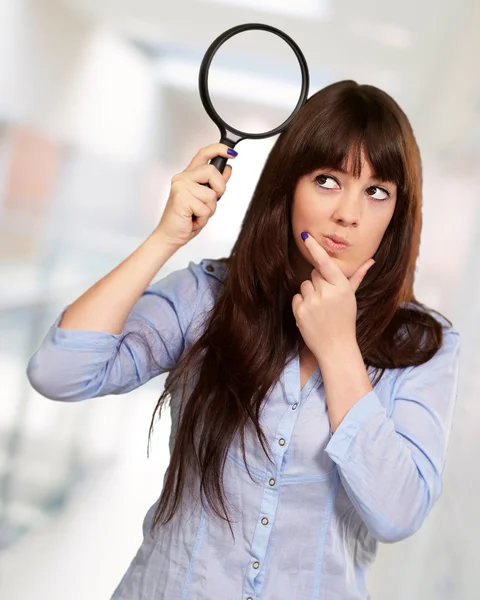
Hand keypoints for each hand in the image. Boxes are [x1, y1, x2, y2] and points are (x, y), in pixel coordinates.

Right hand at [154, 143, 235, 248]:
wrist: (171, 235)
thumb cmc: (185, 219)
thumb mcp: (205, 200)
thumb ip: (216, 184)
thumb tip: (228, 169)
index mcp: (188, 176)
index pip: (203, 154)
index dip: (218, 149)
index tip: (231, 152)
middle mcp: (183, 178)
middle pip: (212, 171)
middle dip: (219, 189)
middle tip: (210, 203)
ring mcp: (180, 187)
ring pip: (211, 193)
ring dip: (209, 209)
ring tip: (197, 214)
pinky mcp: (181, 198)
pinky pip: (205, 208)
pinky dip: (203, 218)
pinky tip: (193, 219)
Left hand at [291, 232, 374, 361]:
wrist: (336, 347)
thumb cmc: (345, 320)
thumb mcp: (352, 297)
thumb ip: (358, 277)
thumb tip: (370, 260)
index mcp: (341, 287)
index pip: (326, 263)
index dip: (315, 249)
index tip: (305, 237)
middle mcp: (327, 293)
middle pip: (314, 274)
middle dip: (319, 282)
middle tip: (327, 298)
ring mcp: (312, 302)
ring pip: (304, 285)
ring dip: (310, 293)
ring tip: (320, 308)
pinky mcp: (300, 311)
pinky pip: (297, 297)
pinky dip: (302, 304)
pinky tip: (312, 314)